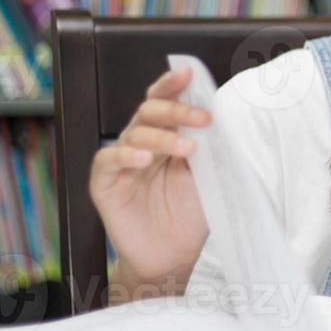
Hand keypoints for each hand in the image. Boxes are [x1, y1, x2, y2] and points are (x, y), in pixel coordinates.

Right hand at [88, 65, 211, 293]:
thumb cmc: (190, 215)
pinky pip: (107, 160)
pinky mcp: (103, 183)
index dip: (173, 85)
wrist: (172, 257)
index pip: (166, 102)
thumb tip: (227, 120)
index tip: (188, 73)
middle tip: (203, 118)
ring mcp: (121, 162)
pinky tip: (144, 159)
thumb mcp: (207, 177)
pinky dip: (125, 155)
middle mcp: (142, 143)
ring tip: (187, 149)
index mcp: (167, 136)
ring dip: (162, 137)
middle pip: (150, 111)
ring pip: (134, 133)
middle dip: (177, 109)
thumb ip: (210, 148)